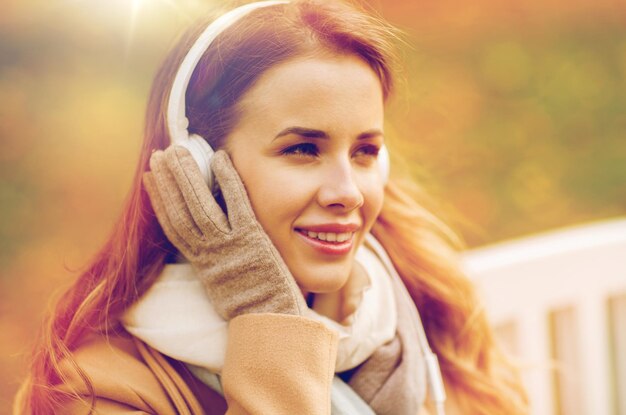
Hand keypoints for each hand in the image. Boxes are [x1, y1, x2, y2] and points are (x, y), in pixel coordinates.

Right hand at [142, 146, 306, 319]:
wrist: (269, 319)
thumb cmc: (248, 307)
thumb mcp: (220, 288)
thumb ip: (212, 266)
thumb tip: (205, 253)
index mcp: (200, 263)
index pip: (172, 225)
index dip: (159, 200)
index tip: (150, 179)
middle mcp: (208, 251)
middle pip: (181, 210)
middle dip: (169, 180)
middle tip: (161, 153)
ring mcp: (228, 243)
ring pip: (200, 205)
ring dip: (187, 176)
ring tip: (178, 150)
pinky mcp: (252, 237)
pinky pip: (236, 203)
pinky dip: (227, 180)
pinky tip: (219, 158)